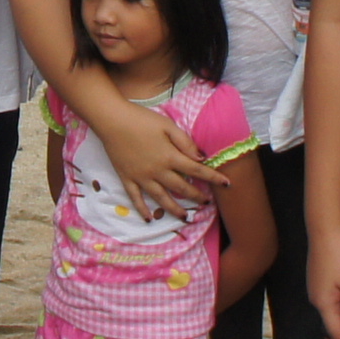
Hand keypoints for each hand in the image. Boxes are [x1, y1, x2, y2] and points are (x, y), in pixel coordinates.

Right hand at [87, 93, 214, 212]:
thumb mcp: (168, 125)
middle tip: (206, 203)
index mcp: (170, 157)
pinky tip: (149, 219)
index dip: (213, 178)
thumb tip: (201, 158)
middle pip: (181, 188)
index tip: (227, 184)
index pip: (197, 170)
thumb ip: (185, 142)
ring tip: (185, 218)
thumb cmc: (141, 119)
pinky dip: (143, 210)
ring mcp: (141, 177)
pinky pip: (136, 198)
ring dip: (175, 209)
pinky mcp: (127, 178)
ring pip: (161, 198)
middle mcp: (157, 171)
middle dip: (196, 196)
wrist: (112, 120)